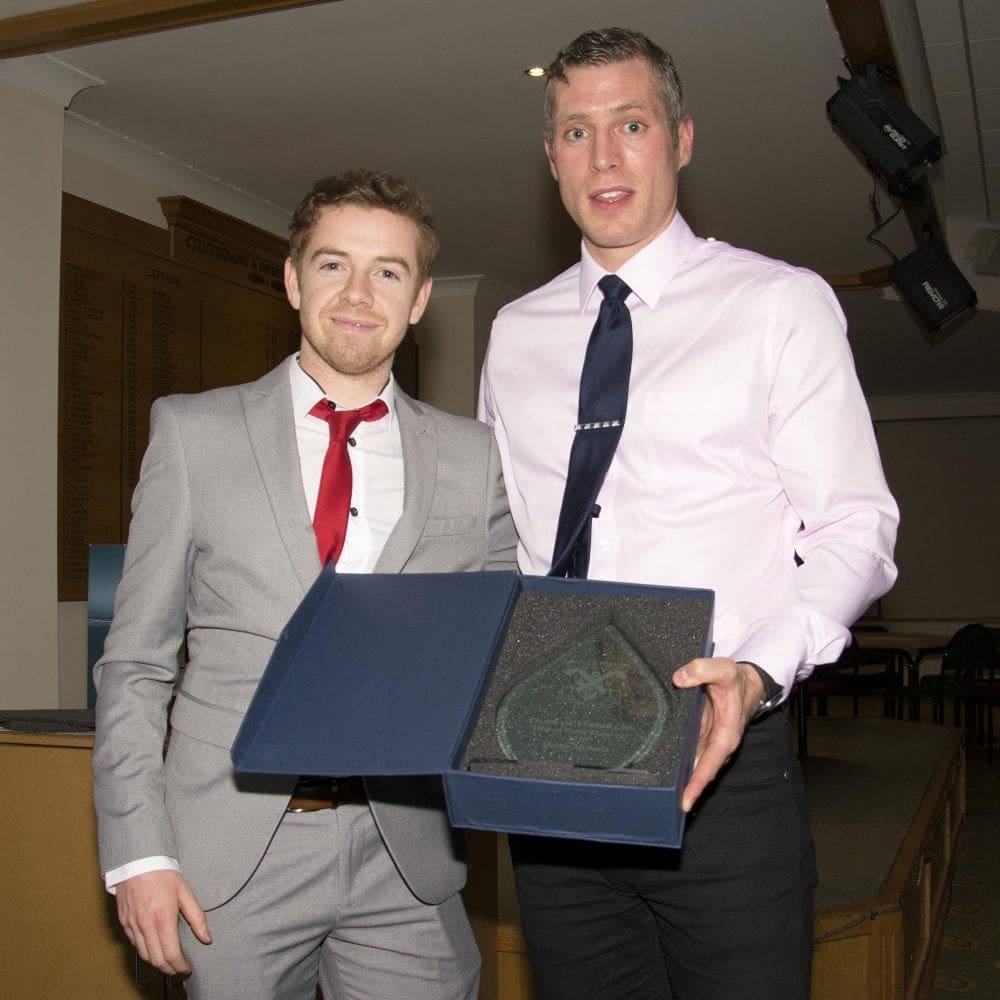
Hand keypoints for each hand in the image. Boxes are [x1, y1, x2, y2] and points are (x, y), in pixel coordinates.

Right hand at [115, 869, 210, 975]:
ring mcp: (133, 926)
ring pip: (144, 956)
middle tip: (179, 969)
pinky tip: (154, 948)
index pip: (171, 954)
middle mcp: (146, 926)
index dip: (180, 966)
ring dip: (157, 963)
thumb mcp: (185, 893)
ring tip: (169, 962)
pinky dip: (145, 951)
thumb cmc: (163, 875)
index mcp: (163, 918)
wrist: (138, 862)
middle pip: (157, 960)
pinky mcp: (124, 924)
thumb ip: (197, 917)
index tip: (187, 968)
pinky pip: (135, 945)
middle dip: (170, 969)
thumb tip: (206, 938)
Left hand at [672, 657, 763, 812]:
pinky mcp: (699, 736)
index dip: (697, 784)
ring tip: (655, 794)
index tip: (684, 803)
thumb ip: (701, 670)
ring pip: (691, 764)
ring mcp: (707, 742)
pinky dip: (675, 761)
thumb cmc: (735, 679)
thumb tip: (679, 679)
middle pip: (698, 772)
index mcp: (726, 736)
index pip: (709, 765)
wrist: (745, 683)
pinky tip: (658, 768)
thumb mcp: (723, 669)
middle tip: (661, 806)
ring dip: (677, 777)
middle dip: (683, 789)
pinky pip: (686, 752)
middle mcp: (716, 745)